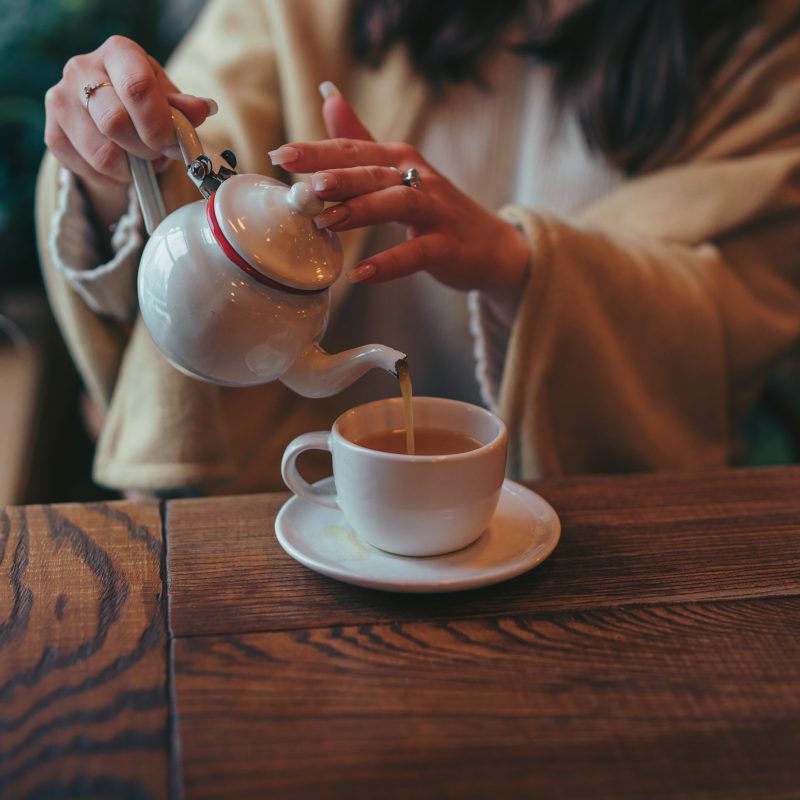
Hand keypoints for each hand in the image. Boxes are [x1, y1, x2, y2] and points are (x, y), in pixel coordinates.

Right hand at [44, 36, 215, 226]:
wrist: (111, 112)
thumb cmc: (146, 103)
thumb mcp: (169, 100)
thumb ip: (185, 108)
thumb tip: (203, 109)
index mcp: (118, 53)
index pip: (137, 88)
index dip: (158, 125)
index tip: (172, 145)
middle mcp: (82, 69)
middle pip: (115, 123)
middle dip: (146, 150)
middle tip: (159, 155)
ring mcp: (61, 100)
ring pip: (101, 153)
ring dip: (131, 169)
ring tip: (142, 161)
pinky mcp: (53, 133)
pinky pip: (87, 169)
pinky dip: (112, 178)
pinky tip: (121, 166)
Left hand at [268, 84, 530, 306]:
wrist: (490, 246)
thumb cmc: (435, 209)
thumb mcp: (398, 171)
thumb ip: (361, 140)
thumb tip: (328, 96)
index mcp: (399, 159)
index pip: (353, 150)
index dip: (317, 151)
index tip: (280, 155)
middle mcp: (418, 177)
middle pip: (373, 172)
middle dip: (337, 175)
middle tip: (303, 184)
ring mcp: (435, 211)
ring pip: (396, 203)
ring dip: (362, 209)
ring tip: (327, 220)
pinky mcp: (446, 246)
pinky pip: (416, 253)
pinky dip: (389, 264)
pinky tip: (361, 274)